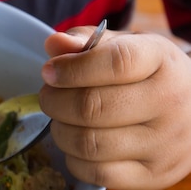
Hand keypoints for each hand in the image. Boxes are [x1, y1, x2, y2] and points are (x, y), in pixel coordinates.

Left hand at [40, 26, 190, 188]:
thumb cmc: (148, 72)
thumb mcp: (124, 45)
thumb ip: (86, 41)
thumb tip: (55, 45)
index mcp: (160, 61)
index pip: (115, 63)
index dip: (72, 68)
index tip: (49, 71)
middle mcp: (169, 103)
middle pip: (92, 107)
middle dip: (55, 101)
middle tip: (49, 96)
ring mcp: (165, 144)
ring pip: (89, 143)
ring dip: (60, 130)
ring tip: (60, 118)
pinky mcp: (155, 176)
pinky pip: (98, 174)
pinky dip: (74, 158)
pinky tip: (76, 141)